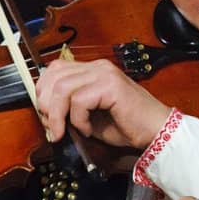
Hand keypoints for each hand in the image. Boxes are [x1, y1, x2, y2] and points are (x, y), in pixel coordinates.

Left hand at [34, 58, 170, 153]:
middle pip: (54, 77)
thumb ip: (69, 109)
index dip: (43, 91)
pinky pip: (79, 100)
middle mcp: (98, 67)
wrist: (155, 132)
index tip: (46, 116)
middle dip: (46, 105)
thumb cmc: (126, 126)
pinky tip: (88, 130)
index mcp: (92, 70)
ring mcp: (105, 74)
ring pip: (63, 88)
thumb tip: (45, 114)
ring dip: (58, 115)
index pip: (55, 69)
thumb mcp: (89, 116)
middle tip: (53, 127)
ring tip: (66, 132)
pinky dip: (78, 120)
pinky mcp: (111, 86)